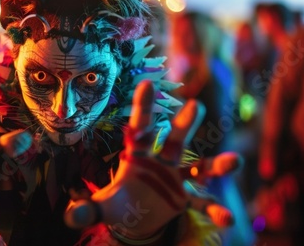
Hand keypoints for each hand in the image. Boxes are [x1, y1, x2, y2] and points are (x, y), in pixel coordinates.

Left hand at [64, 81, 238, 241]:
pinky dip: (215, 210)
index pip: (140, 128)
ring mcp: (175, 179)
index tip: (147, 83)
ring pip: (199, 167)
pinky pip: (203, 202)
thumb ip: (86, 210)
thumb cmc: (118, 205)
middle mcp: (160, 162)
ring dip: (216, 164)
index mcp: (136, 157)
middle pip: (174, 140)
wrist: (135, 219)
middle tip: (195, 106)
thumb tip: (70, 216)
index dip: (143, 108)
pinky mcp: (184, 198)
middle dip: (183, 125)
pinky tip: (227, 219)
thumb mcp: (102, 207)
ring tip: (234, 161)